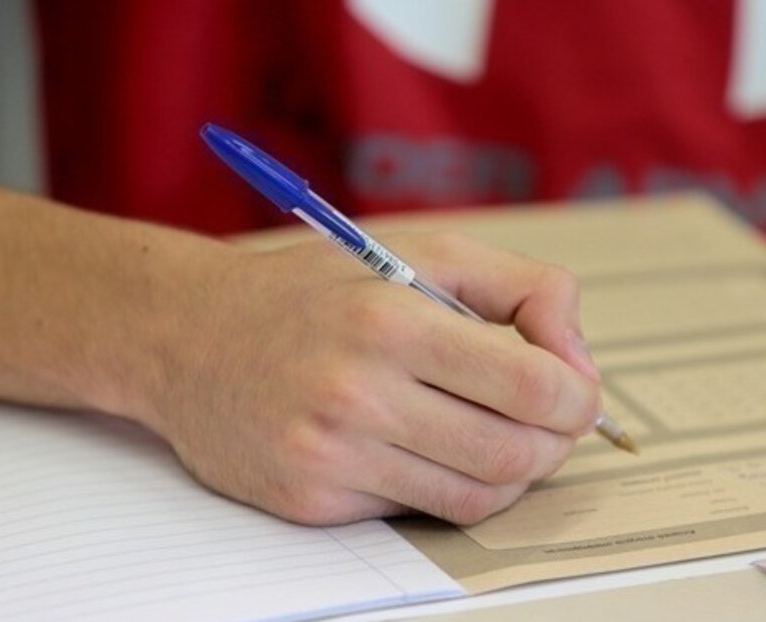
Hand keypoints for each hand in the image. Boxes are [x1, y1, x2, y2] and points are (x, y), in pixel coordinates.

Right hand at [144, 233, 601, 524]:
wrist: (187, 335)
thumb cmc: (314, 291)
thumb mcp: (422, 252)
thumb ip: (522, 288)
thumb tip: (578, 360)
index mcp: (392, 321)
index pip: (532, 386)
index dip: (577, 397)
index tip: (575, 391)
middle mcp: (357, 394)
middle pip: (514, 454)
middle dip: (555, 442)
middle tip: (549, 420)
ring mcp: (330, 456)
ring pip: (475, 497)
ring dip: (511, 473)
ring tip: (498, 434)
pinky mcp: (310, 501)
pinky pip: (418, 514)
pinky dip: (445, 487)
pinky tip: (430, 450)